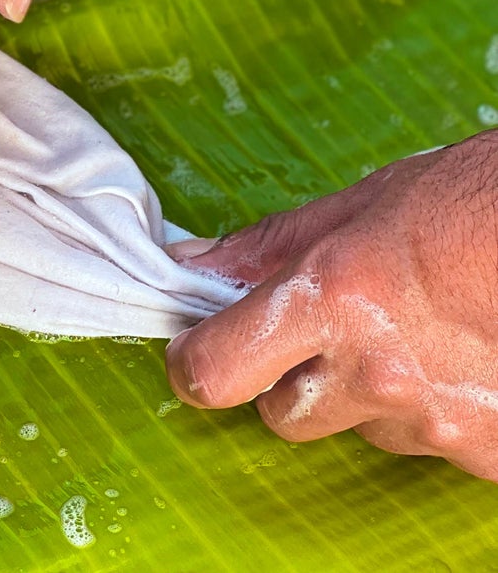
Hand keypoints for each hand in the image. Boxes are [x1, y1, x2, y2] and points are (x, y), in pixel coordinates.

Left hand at [165, 133, 497, 480]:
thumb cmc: (471, 204)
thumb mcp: (359, 206)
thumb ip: (268, 246)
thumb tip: (192, 264)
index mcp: (331, 300)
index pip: (215, 371)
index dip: (195, 363)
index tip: (198, 348)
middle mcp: (377, 371)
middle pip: (282, 415)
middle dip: (290, 379)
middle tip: (331, 331)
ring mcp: (437, 422)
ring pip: (362, 428)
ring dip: (371, 394)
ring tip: (417, 331)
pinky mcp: (490, 457)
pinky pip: (431, 445)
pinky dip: (437, 411)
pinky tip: (462, 359)